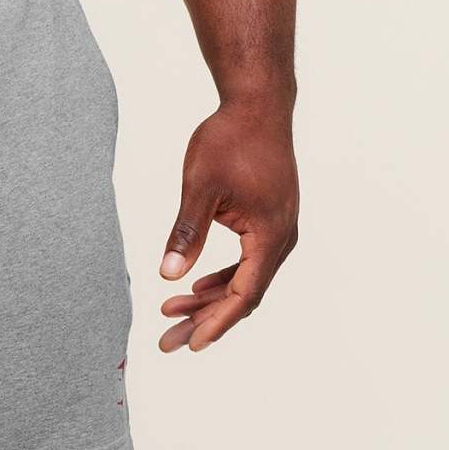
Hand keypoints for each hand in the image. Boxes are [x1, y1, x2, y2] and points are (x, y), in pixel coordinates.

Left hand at [157, 102, 298, 351]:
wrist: (257, 104)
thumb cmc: (230, 139)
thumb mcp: (200, 187)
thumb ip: (186, 233)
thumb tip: (168, 275)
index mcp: (270, 235)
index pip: (243, 294)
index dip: (216, 323)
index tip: (191, 345)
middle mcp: (280, 238)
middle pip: (242, 295)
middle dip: (204, 320)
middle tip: (167, 341)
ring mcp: (277, 230)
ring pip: (243, 281)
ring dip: (208, 300)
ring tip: (170, 314)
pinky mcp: (268, 222)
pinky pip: (246, 263)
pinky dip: (220, 279)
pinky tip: (194, 287)